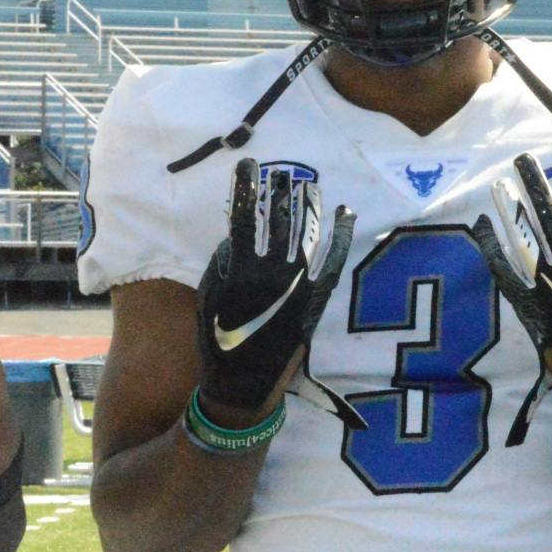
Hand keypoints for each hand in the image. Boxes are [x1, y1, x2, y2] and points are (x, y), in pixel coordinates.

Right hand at [196, 159, 355, 418]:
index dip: (246, 188)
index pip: (244, 217)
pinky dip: (341, 233)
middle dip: (281, 191)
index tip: (248, 166)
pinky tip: (344, 211)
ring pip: (308, 232)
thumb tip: (235, 235)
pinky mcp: (318, 298)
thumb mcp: (206, 298)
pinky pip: (335, 258)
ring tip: (308, 184)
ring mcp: (300, 285)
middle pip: (281, 219)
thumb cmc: (219, 341)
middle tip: (283, 173)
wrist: (246, 385)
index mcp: (241, 270)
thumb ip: (220, 263)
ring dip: (309, 204)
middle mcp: (274, 272)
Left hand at [471, 149, 551, 396]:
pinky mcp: (525, 297)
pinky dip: (492, 246)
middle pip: (548, 215)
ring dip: (511, 208)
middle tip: (524, 159)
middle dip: (536, 184)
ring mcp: (543, 281)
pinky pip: (503, 267)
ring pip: (523, 236)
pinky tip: (484, 226)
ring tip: (500, 184)